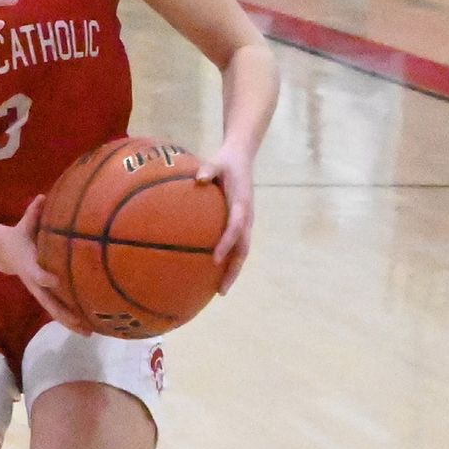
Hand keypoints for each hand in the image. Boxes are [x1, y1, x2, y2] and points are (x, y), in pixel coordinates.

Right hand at [0, 195, 93, 334]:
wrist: (4, 253)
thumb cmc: (18, 237)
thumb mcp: (23, 224)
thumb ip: (33, 213)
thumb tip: (42, 197)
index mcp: (29, 266)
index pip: (37, 274)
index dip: (45, 278)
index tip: (57, 281)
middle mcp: (35, 283)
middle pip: (49, 302)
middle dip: (65, 313)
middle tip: (82, 323)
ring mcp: (40, 292)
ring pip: (54, 310)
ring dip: (70, 322)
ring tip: (88, 332)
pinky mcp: (45, 295)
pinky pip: (57, 309)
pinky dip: (70, 319)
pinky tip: (87, 326)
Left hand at [196, 148, 254, 293]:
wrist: (241, 158)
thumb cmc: (225, 162)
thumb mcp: (216, 162)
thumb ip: (208, 170)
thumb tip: (200, 178)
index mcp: (242, 204)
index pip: (236, 228)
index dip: (227, 243)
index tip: (215, 259)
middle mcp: (247, 218)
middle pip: (243, 249)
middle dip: (233, 270)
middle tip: (221, 290)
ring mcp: (246, 223)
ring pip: (242, 251)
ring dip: (233, 271)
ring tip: (220, 290)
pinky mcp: (242, 224)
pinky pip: (237, 246)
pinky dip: (230, 261)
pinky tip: (215, 273)